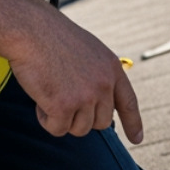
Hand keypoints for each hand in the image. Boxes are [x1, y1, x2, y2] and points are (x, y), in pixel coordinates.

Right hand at [2, 4, 143, 143]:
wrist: (32, 31)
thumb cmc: (54, 38)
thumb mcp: (90, 53)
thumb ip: (99, 76)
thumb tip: (99, 103)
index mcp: (112, 69)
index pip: (128, 102)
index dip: (133, 123)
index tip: (137, 138)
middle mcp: (104, 85)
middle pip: (100, 123)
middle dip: (82, 117)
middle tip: (64, 97)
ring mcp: (86, 97)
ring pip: (79, 129)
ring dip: (62, 118)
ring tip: (51, 92)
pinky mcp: (64, 106)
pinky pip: (57, 129)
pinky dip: (46, 119)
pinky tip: (41, 98)